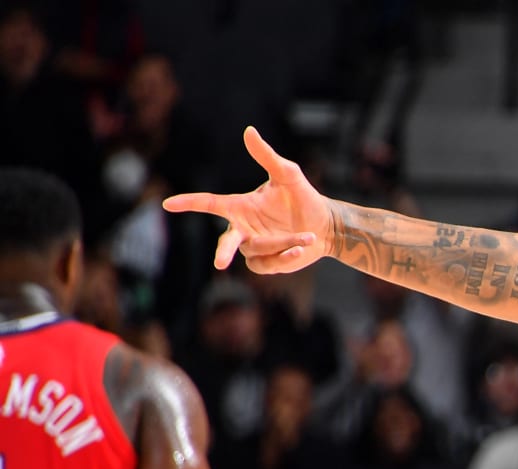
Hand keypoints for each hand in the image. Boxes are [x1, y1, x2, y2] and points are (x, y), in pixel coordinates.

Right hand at [162, 127, 330, 273]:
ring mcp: (255, 247)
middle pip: (227, 241)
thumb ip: (267, 156)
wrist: (324, 225)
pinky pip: (269, 264)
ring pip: (258, 251)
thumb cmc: (303, 197)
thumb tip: (249, 131)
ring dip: (282, 244)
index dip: (189, 203)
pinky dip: (285, 257)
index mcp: (240, 206)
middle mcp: (244, 228)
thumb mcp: (287, 174)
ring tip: (306, 236)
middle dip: (224, 251)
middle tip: (219, 263)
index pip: (210, 203)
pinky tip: (300, 249)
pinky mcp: (269, 262)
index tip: (168, 204)